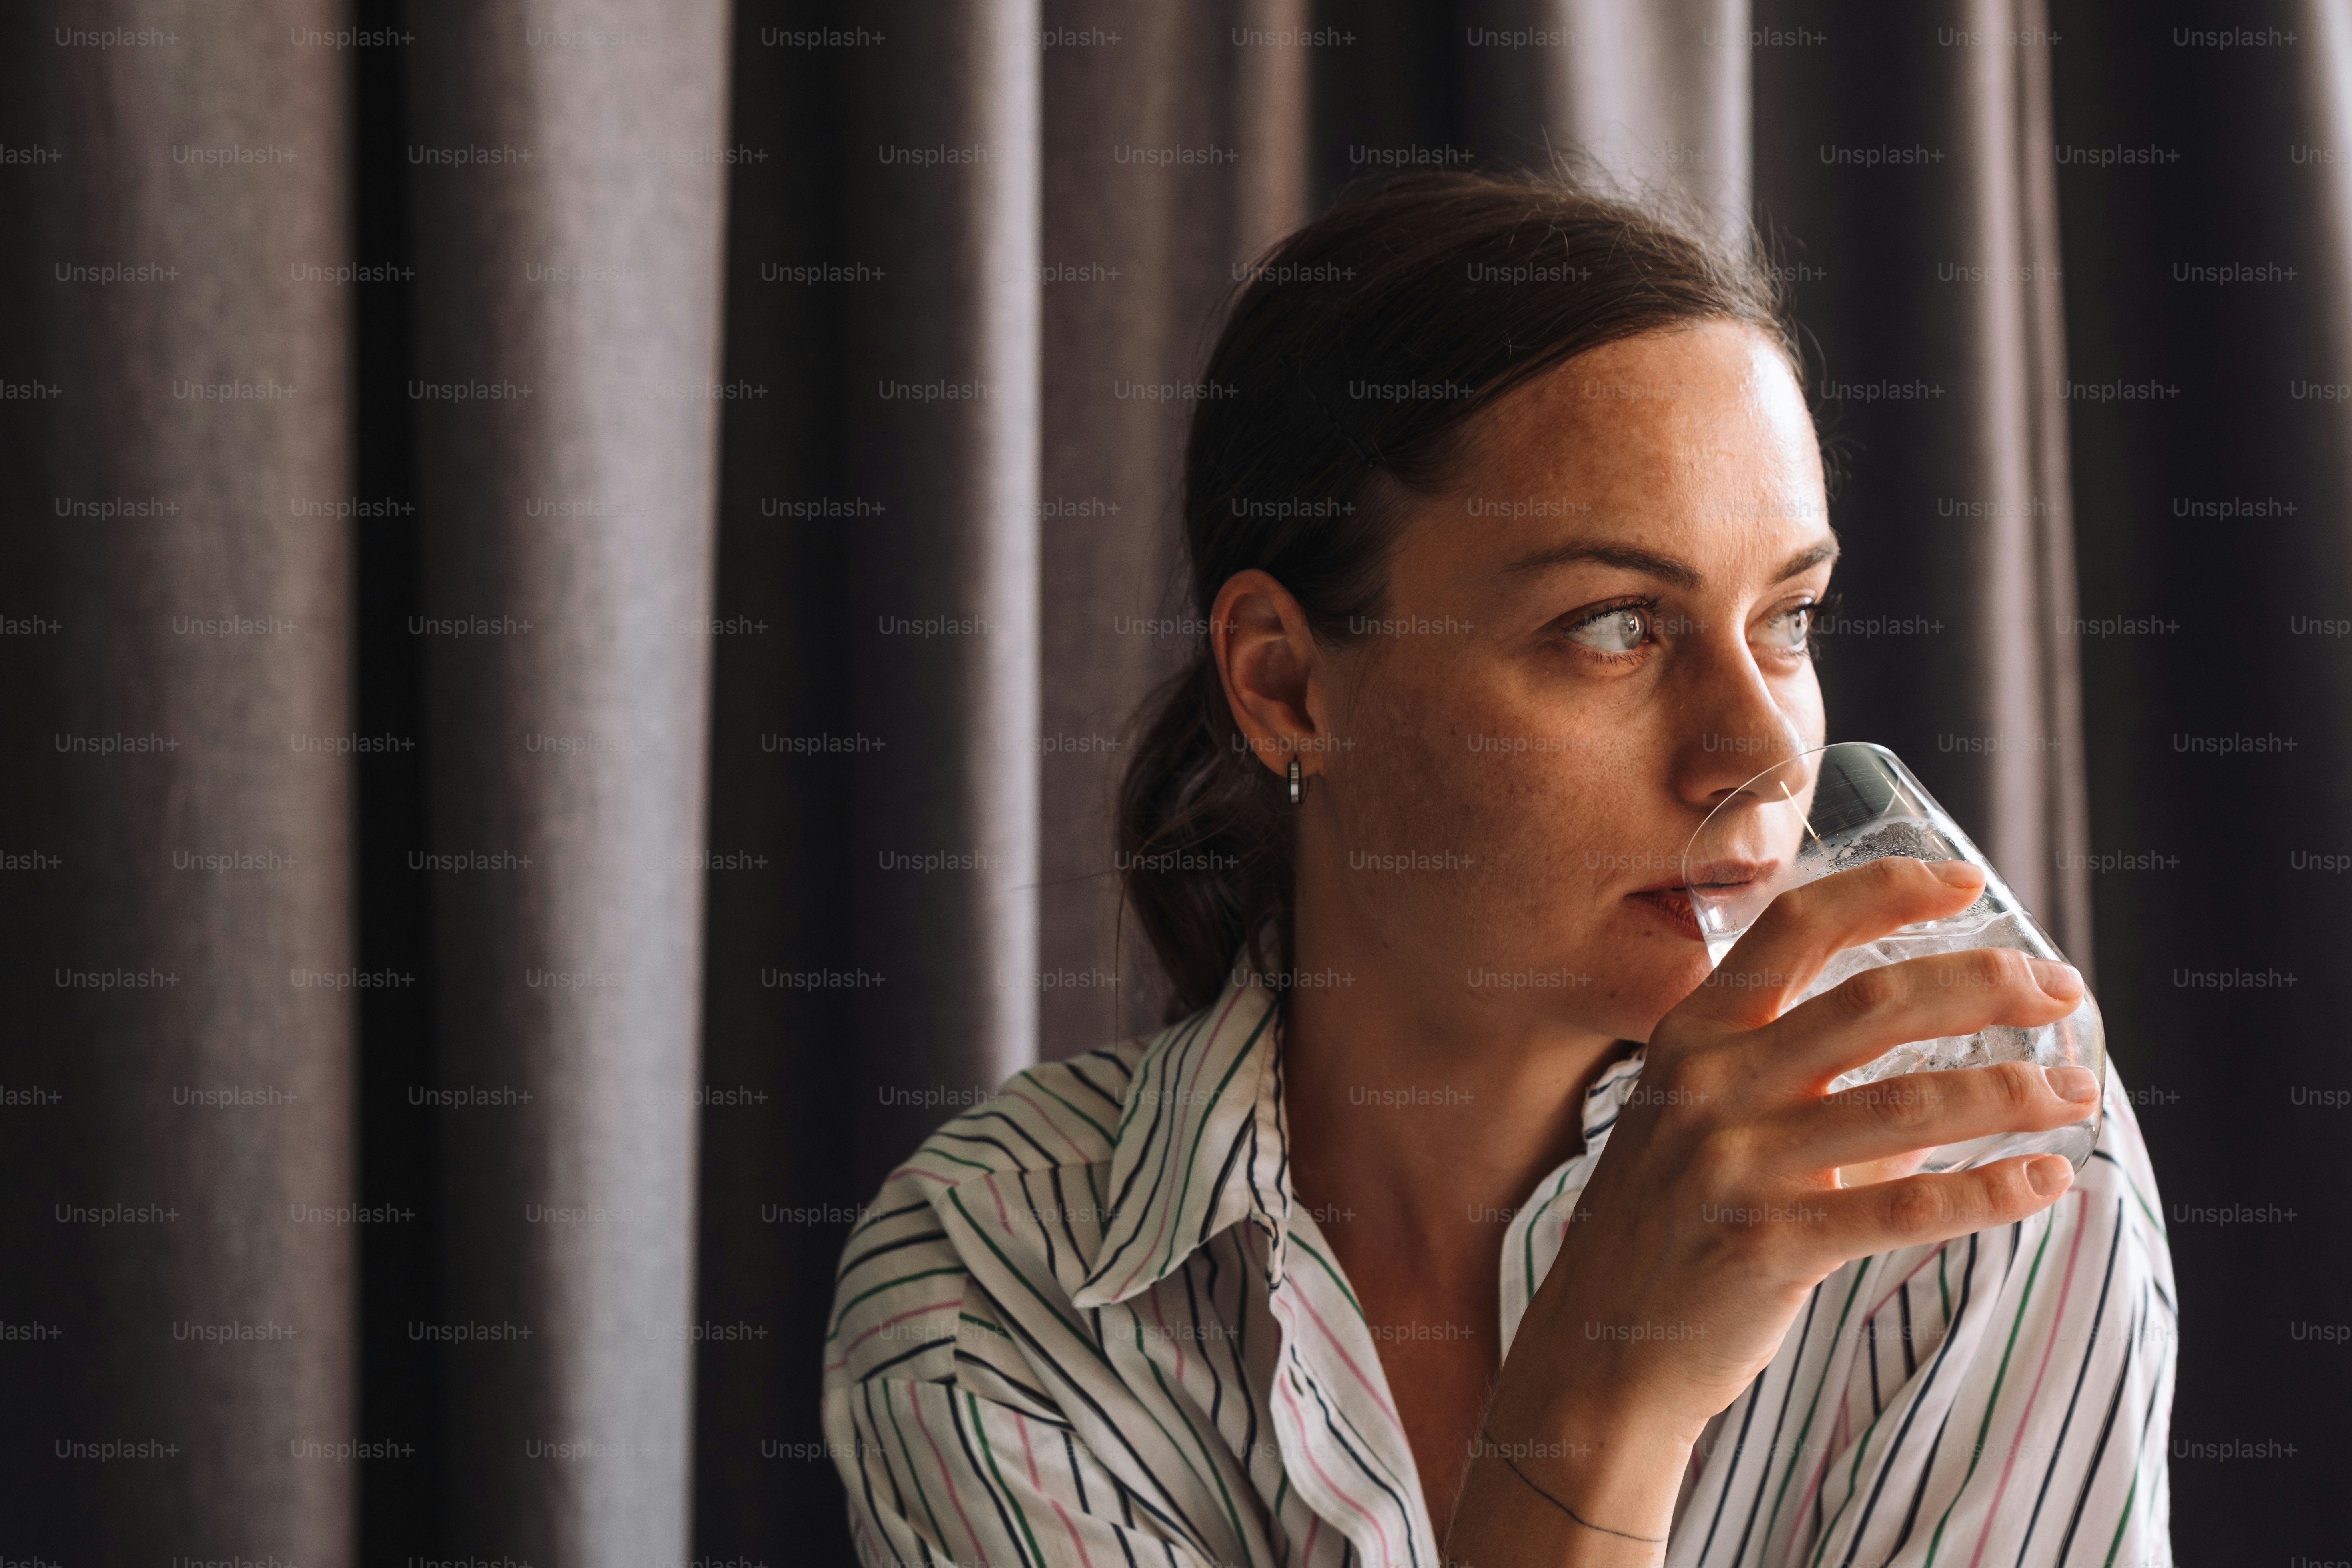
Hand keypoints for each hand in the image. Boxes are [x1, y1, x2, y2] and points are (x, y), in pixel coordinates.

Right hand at [1448, 856, 2094, 1559]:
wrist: (1600, 1353)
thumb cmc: (1663, 1227)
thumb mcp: (1699, 1123)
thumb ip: (1794, 1081)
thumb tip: (1927, 1065)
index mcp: (1692, 1036)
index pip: (1795, 927)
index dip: (1886, 890)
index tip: (1965, 881)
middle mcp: (1712, 1085)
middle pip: (1876, 1002)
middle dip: (1987, 984)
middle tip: (2060, 990)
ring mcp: (1739, 1165)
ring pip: (1911, 1103)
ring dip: (2015, 1091)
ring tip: (2078, 1092)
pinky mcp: (1772, 1245)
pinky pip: (1910, 1206)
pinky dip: (1994, 1190)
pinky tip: (2049, 1179)